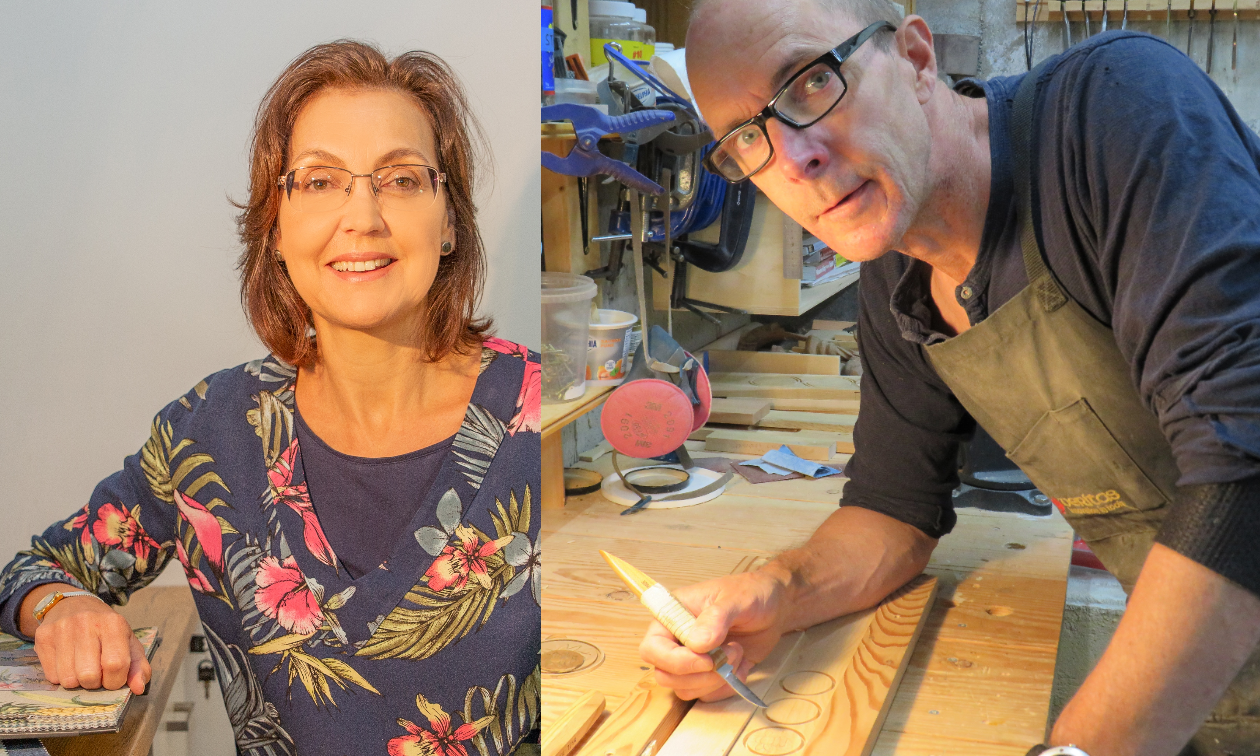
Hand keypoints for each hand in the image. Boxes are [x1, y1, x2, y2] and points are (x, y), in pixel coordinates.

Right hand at [32, 593, 150, 693]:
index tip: (114, 679)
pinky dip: (61, 677)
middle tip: (97, 673)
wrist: (73, 605)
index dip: (116, 681)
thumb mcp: (128, 642)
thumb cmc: (105, 629)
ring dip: (77, 682)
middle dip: (95, 683)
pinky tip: (67, 663)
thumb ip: (138, 666)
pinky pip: (51, 676)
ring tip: (82, 668)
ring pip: (68, 679)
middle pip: (89, 675)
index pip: (115, 664)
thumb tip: (138, 688)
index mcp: (113, 623)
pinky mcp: (42, 637)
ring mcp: (61, 629)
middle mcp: (86, 622)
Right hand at [638, 569, 788, 701]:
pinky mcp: (709, 675)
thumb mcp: (736, 599)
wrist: (773, 608)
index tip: (707, 660)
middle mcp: (676, 641)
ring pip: (685, 689)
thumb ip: (715, 618)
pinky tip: (742, 665)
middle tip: (730, 654)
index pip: (652, 648)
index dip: (675, 660)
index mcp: (672, 616)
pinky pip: (707, 696)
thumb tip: (696, 644)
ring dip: (716, 680)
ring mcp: (692, 660)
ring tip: (738, 654)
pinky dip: (726, 687)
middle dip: (700, 674)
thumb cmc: (751, 593)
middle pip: (665, 675)